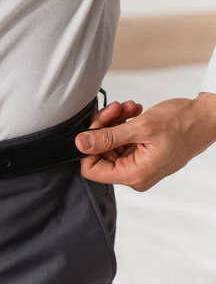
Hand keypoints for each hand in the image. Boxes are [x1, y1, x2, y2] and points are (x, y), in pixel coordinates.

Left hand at [75, 93, 215, 190]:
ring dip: (114, 124)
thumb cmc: (183, 123)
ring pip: (110, 145)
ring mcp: (138, 166)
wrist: (206, 117)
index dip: (88, 147)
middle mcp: (135, 175)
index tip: (96, 126)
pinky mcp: (142, 155)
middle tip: (114, 110)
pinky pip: (122, 142)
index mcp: (133, 175)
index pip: (92, 170)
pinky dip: (123, 125)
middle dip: (103, 129)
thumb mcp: (140, 127)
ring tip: (127, 108)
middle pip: (100, 155)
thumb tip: (81, 144)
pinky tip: (133, 112)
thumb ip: (107, 137)